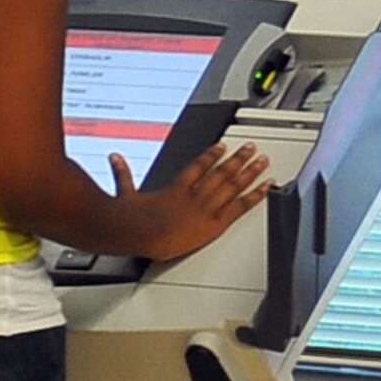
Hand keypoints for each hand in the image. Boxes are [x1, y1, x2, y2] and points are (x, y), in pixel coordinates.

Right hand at [110, 140, 272, 262]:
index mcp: (175, 188)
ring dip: (249, 171)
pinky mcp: (214, 223)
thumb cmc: (129, 220)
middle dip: (238, 159)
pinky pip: (239, 206)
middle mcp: (194, 194)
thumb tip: (115, 158)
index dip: (211, 155)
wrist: (139, 233)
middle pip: (221, 172)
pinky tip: (266, 186)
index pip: (198, 167)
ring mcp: (206, 208)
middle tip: (252, 149)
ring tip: (262, 161)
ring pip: (233, 185)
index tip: (221, 147)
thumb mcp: (124, 194)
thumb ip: (123, 174)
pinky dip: (255, 195)